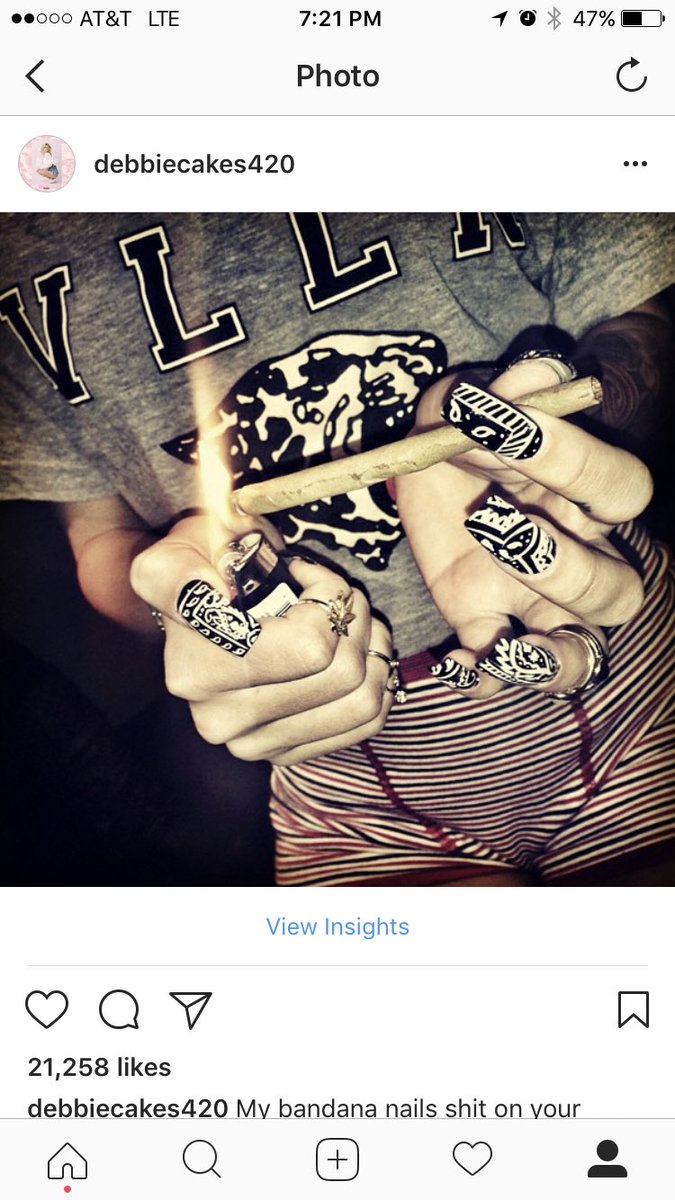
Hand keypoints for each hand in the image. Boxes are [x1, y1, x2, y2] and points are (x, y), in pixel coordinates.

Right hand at [130, 515, 393, 763]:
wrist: (198, 611)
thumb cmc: (198, 570)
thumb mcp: (173, 556)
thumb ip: (174, 573)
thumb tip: (203, 590)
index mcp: (198, 673)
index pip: (311, 646)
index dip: (327, 597)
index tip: (303, 572)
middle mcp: (221, 720)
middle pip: (343, 674)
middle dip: (354, 618)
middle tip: (336, 592)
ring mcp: (253, 744)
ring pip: (362, 701)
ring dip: (372, 650)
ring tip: (350, 617)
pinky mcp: (283, 753)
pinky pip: (364, 724)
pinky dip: (376, 683)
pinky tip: (358, 652)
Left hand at [395, 357, 653, 697]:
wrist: (417, 460)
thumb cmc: (465, 427)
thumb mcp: (476, 397)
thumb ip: (513, 388)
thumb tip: (535, 381)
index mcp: (591, 494)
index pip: (619, 489)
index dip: (568, 458)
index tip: (493, 421)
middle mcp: (582, 553)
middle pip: (618, 590)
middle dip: (561, 566)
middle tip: (487, 519)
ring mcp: (536, 600)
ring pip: (582, 651)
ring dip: (548, 654)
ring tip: (501, 642)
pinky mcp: (484, 621)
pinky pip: (503, 673)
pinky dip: (484, 678)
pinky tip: (457, 664)